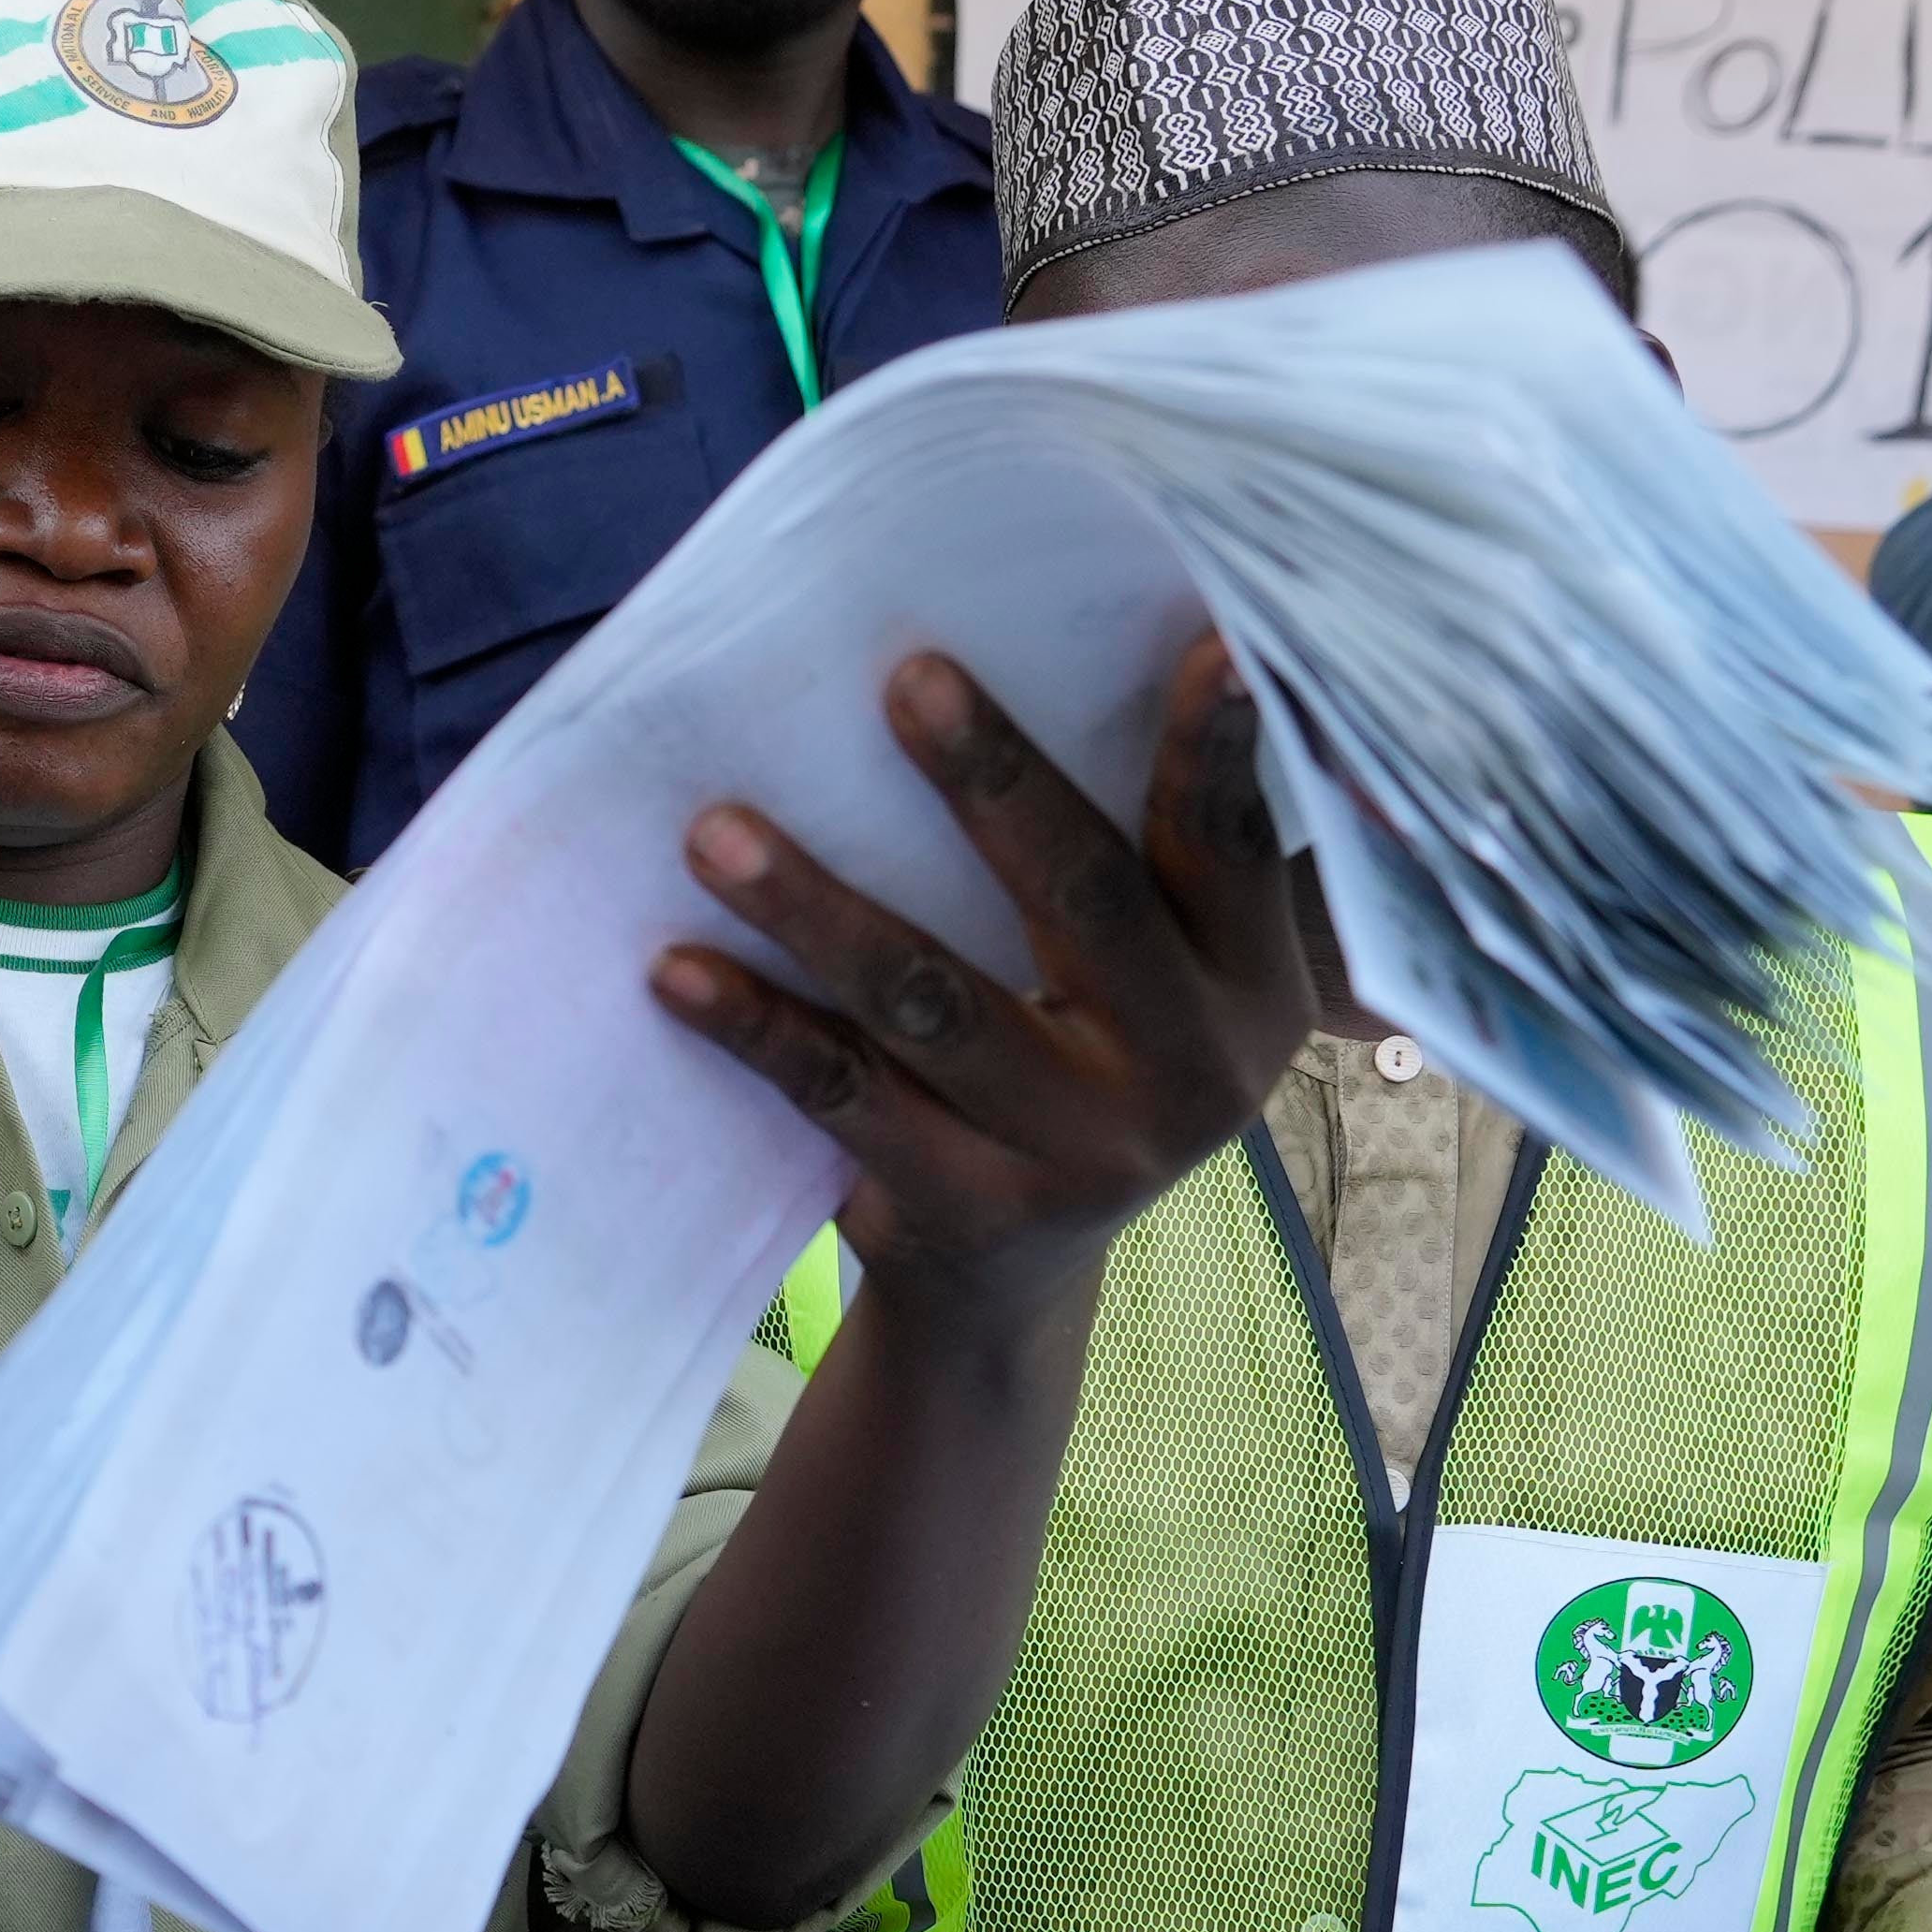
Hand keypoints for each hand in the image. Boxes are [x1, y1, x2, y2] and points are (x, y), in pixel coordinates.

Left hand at [652, 635, 1319, 1335]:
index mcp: (1252, 986)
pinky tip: (679, 970)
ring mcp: (1080, 1152)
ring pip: (934, 1000)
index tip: (1210, 641)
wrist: (1013, 1290)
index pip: (1230, 842)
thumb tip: (1098, 657)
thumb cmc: (1075, 1066)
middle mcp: (1191, 1073)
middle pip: (1084, 896)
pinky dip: (755, 1026)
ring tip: (717, 832)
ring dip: (817, 904)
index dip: (1216, 746)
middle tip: (908, 679)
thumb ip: (1143, 860)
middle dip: (993, 780)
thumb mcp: (1153, 985)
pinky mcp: (967, 1209)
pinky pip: (844, 1095)